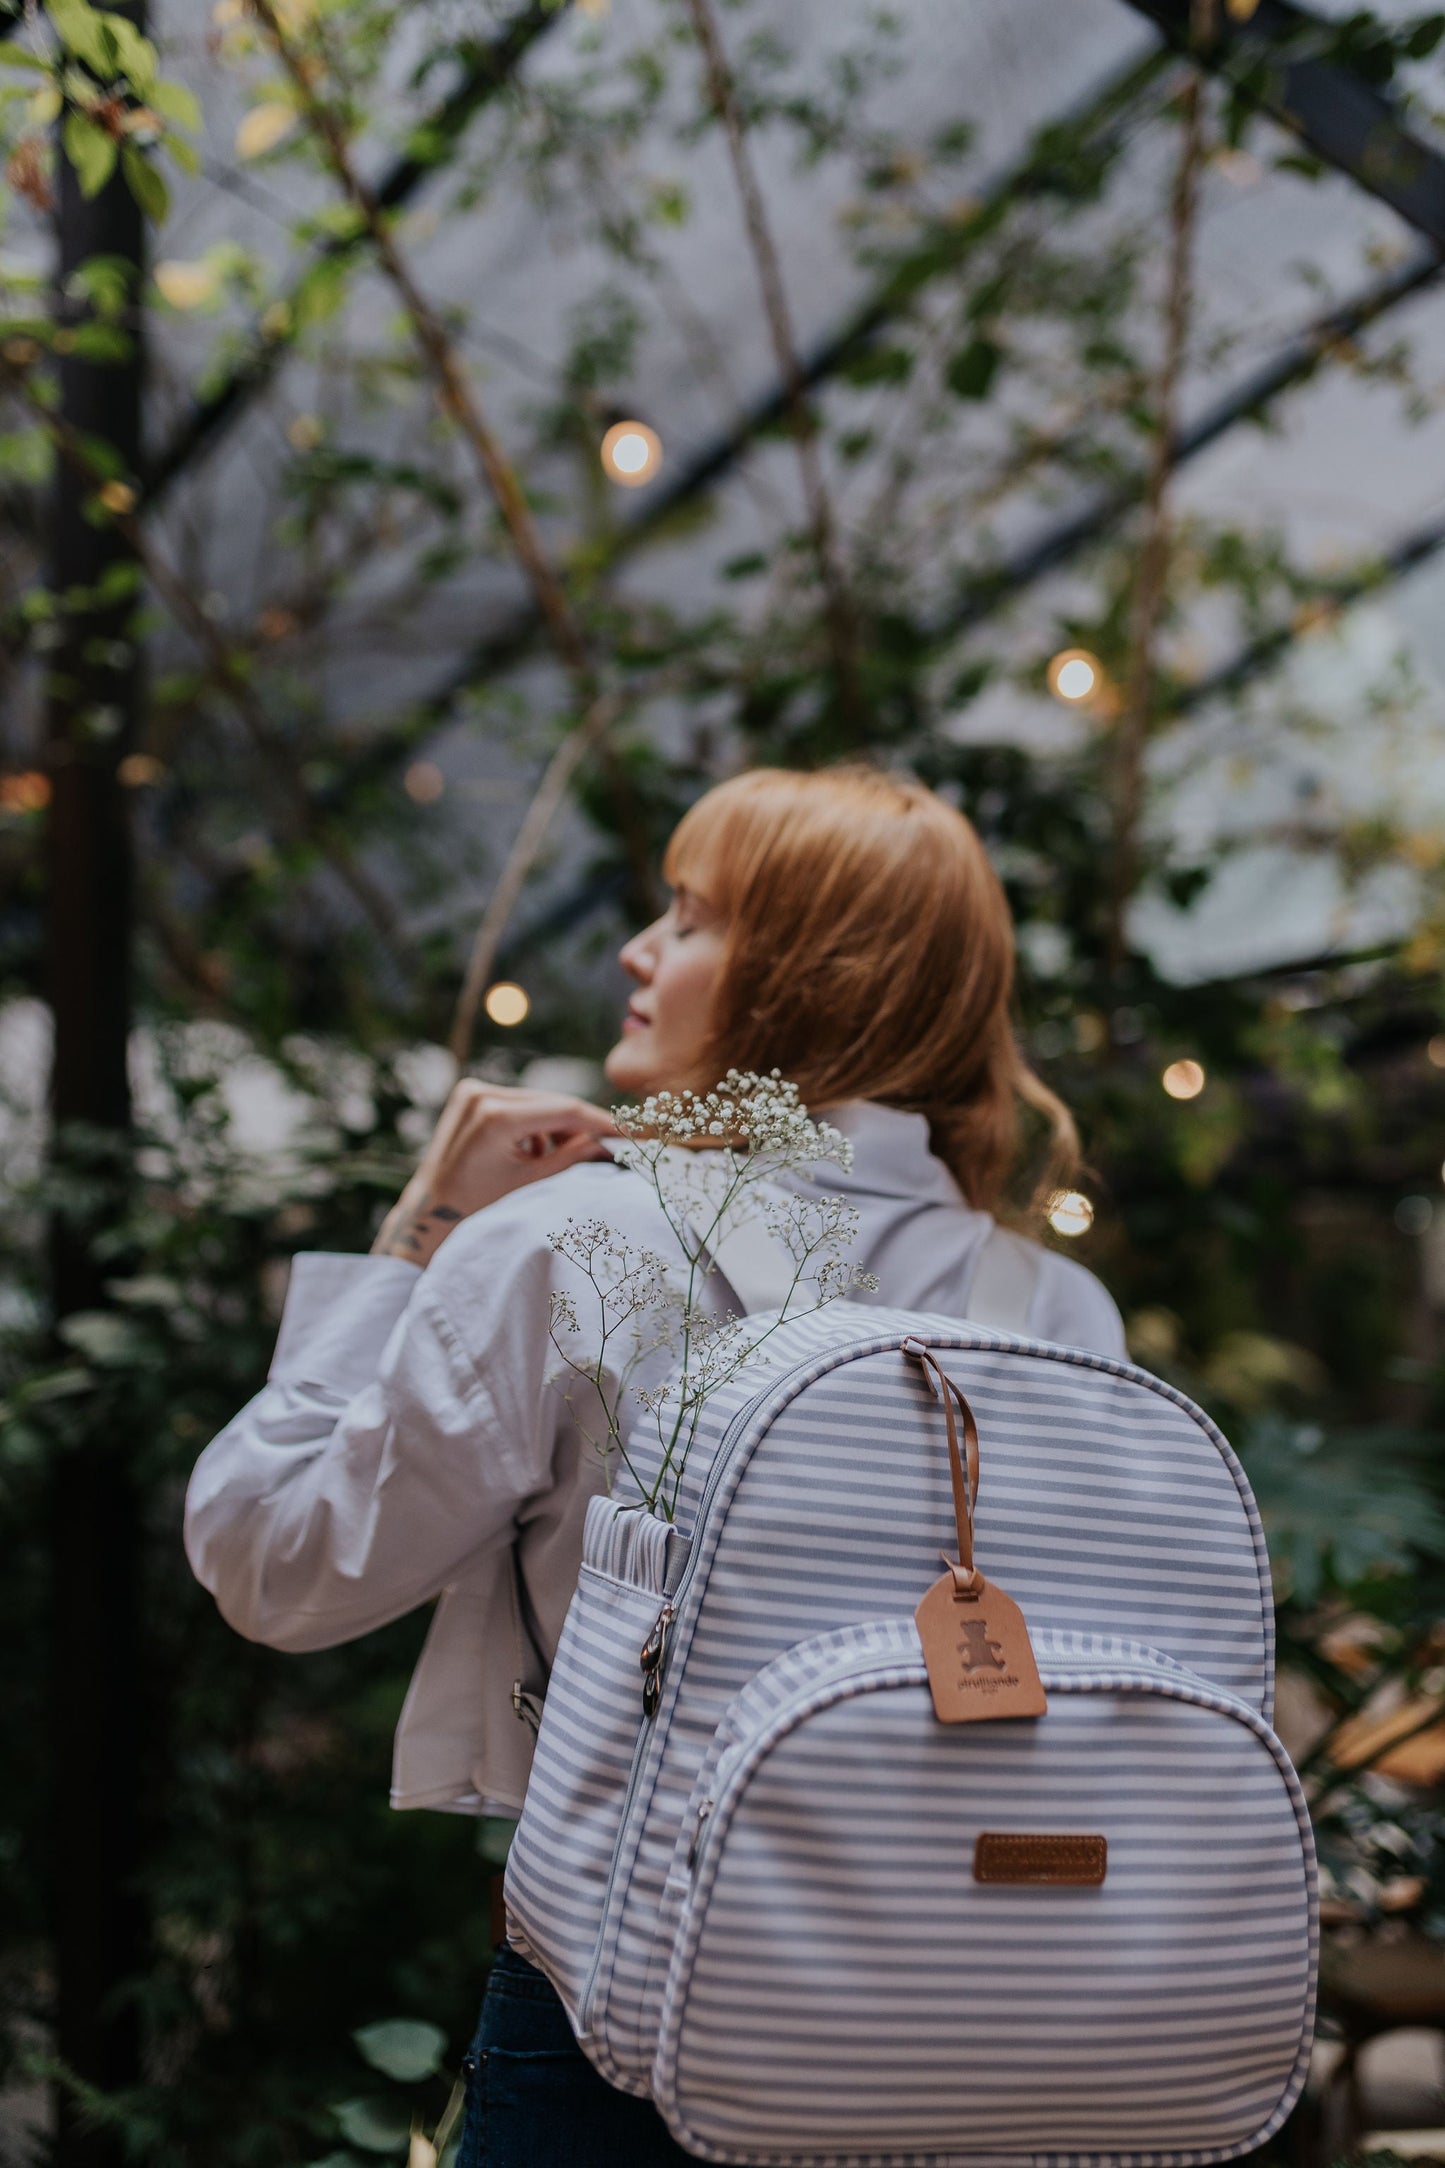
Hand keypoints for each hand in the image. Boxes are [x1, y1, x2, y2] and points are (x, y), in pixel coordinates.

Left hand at [371, 1081, 616, 1266]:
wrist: (431, 1208)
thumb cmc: (479, 1204)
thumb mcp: (532, 1182)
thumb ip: (572, 1157)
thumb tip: (607, 1142)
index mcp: (496, 1118)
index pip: (563, 1110)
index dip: (598, 1120)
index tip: (625, 1130)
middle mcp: (482, 1094)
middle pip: (551, 1101)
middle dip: (579, 1123)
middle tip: (609, 1141)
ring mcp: (473, 1090)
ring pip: (536, 1101)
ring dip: (555, 1124)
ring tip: (559, 1156)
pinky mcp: (469, 1092)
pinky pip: (517, 1102)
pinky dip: (532, 1121)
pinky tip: (533, 1150)